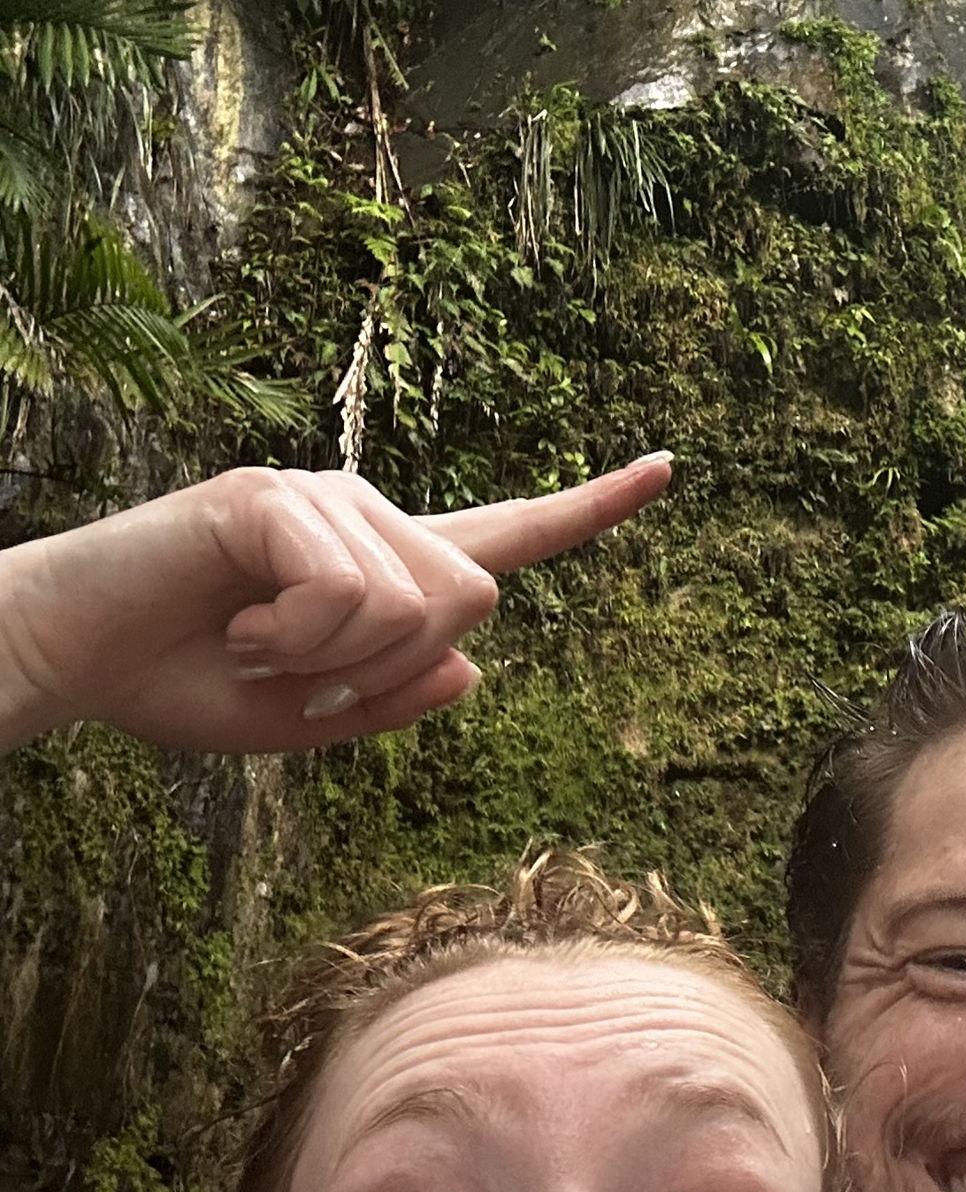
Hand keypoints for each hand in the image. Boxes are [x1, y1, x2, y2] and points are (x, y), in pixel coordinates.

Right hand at [0, 457, 671, 754]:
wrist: (73, 662)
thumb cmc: (186, 685)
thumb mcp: (312, 723)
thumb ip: (397, 700)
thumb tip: (474, 665)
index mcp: (388, 569)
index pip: (508, 536)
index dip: (590, 508)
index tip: (667, 468)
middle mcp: (368, 516)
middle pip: (474, 597)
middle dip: (394, 667)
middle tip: (297, 675)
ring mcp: (322, 499)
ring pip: (415, 601)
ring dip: (332, 660)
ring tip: (253, 644)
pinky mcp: (272, 497)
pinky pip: (348, 591)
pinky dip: (294, 639)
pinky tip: (234, 624)